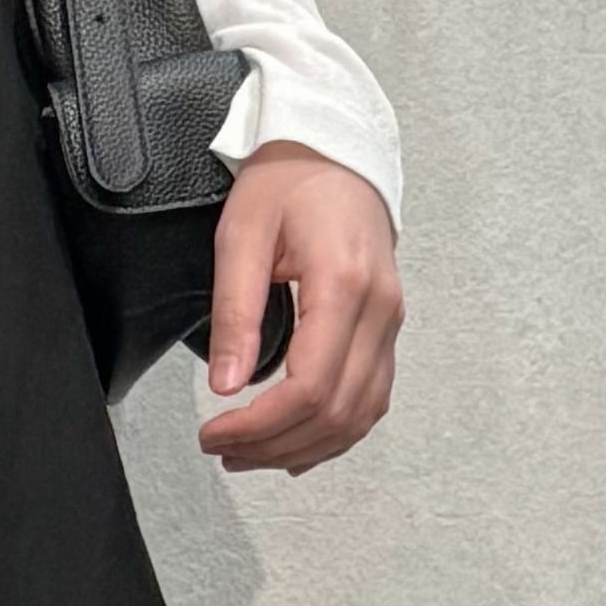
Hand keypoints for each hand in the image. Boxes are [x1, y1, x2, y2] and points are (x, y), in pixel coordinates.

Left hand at [196, 144, 401, 475]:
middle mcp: (379, 309)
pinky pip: (370, 400)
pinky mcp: (387, 329)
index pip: (309, 387)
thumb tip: (226, 384)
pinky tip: (296, 443)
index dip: (259, 425)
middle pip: (335, 412)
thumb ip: (235, 312)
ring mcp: (390, 322)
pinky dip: (334, 433)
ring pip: (359, 416)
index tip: (215, 433)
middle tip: (223, 449)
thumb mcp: (242, 237)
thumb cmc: (289, 182)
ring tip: (250, 453)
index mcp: (343, 284)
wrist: (335, 153)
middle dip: (274, 445)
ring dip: (303, 447)